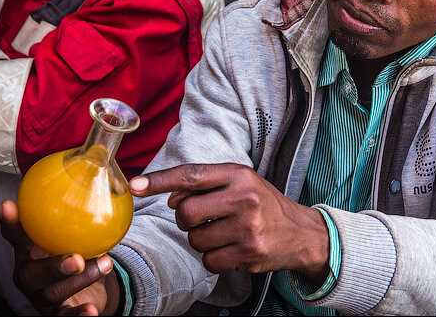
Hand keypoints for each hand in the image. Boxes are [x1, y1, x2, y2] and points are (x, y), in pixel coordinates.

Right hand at [0, 200, 120, 315]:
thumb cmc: (75, 251)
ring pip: (54, 292)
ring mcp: (40, 297)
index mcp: (28, 252)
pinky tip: (92, 312)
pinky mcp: (55, 314)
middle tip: (75, 259)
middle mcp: (29, 275)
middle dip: (52, 266)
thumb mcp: (74, 232)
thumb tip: (106, 166)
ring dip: (81, 280)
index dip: (10, 223)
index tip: (8, 205)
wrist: (85, 289)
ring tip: (105, 266)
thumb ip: (82, 210)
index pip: (16, 236)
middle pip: (32, 273)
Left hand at [131, 164, 330, 281]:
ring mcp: (247, 228)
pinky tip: (231, 248)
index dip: (160, 180)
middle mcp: (244, 198)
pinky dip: (213, 257)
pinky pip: (208, 260)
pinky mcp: (248, 254)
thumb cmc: (263, 205)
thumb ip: (206, 186)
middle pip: (185, 212)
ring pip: (194, 239)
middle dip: (186, 219)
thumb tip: (170, 199)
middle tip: (204, 218)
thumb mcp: (241, 183)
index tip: (135, 184)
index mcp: (239, 175)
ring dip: (200, 239)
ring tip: (224, 233)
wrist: (301, 233)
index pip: (191, 175)